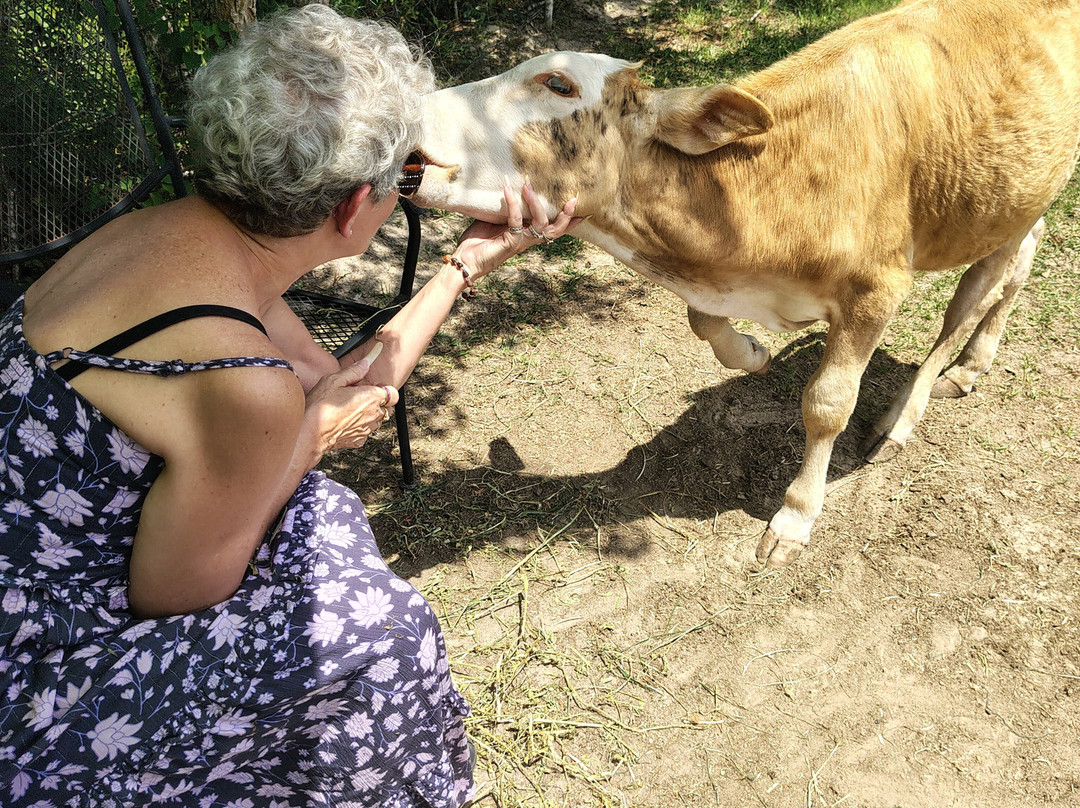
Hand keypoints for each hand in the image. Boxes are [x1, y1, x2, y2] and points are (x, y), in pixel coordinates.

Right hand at [304, 343, 397, 453]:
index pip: (393, 394)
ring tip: (349, 408)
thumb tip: (364, 364)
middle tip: (357, 396)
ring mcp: (367, 429)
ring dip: (367, 413)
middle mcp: (373, 415)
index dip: (384, 389)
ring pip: (375, 419)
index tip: (373, 387)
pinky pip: (364, 430)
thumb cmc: (320, 407)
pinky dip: (358, 425)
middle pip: (384, 406)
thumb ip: (353, 371)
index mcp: (371, 398)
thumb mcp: (334, 380)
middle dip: (374, 401)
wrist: (310, 432)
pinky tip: (344, 420)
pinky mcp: (359, 440)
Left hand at [454, 178, 580, 279]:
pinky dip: (513, 203)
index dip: (569, 223)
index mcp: (528, 235)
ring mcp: (521, 242)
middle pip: (556, 230)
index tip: (584, 213)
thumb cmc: (479, 241)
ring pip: (542, 224)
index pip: (554, 229)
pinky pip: (516, 220)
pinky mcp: (510, 242)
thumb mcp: (496, 221)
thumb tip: (509, 186)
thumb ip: (507, 209)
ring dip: (536, 203)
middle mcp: (528, 240)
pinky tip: (507, 189)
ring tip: (528, 185)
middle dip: (566, 215)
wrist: (466, 260)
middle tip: (572, 198)